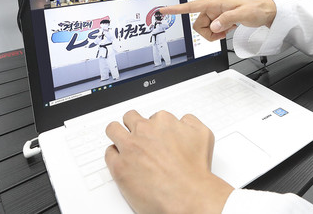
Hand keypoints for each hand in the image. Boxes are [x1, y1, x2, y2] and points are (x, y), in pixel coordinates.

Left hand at [106, 110, 232, 213]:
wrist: (187, 195)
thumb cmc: (195, 171)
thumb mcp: (203, 135)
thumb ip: (190, 121)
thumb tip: (183, 120)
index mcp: (163, 121)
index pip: (153, 116)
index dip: (155, 127)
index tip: (157, 135)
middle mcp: (144, 131)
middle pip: (130, 117)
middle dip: (134, 125)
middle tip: (138, 136)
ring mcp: (129, 148)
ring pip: (113, 129)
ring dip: (118, 134)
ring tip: (122, 142)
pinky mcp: (119, 166)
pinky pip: (109, 153)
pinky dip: (114, 155)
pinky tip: (121, 159)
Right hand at [161, 0, 276, 40]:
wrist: (265, 11)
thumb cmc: (256, 9)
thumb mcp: (243, 14)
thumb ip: (226, 20)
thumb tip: (213, 26)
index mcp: (215, 1)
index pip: (192, 5)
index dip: (177, 9)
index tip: (164, 9)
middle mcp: (213, 6)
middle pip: (198, 23)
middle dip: (208, 32)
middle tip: (222, 32)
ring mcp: (216, 12)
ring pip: (204, 28)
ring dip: (214, 33)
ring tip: (227, 29)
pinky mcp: (220, 18)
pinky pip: (211, 29)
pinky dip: (218, 32)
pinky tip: (228, 28)